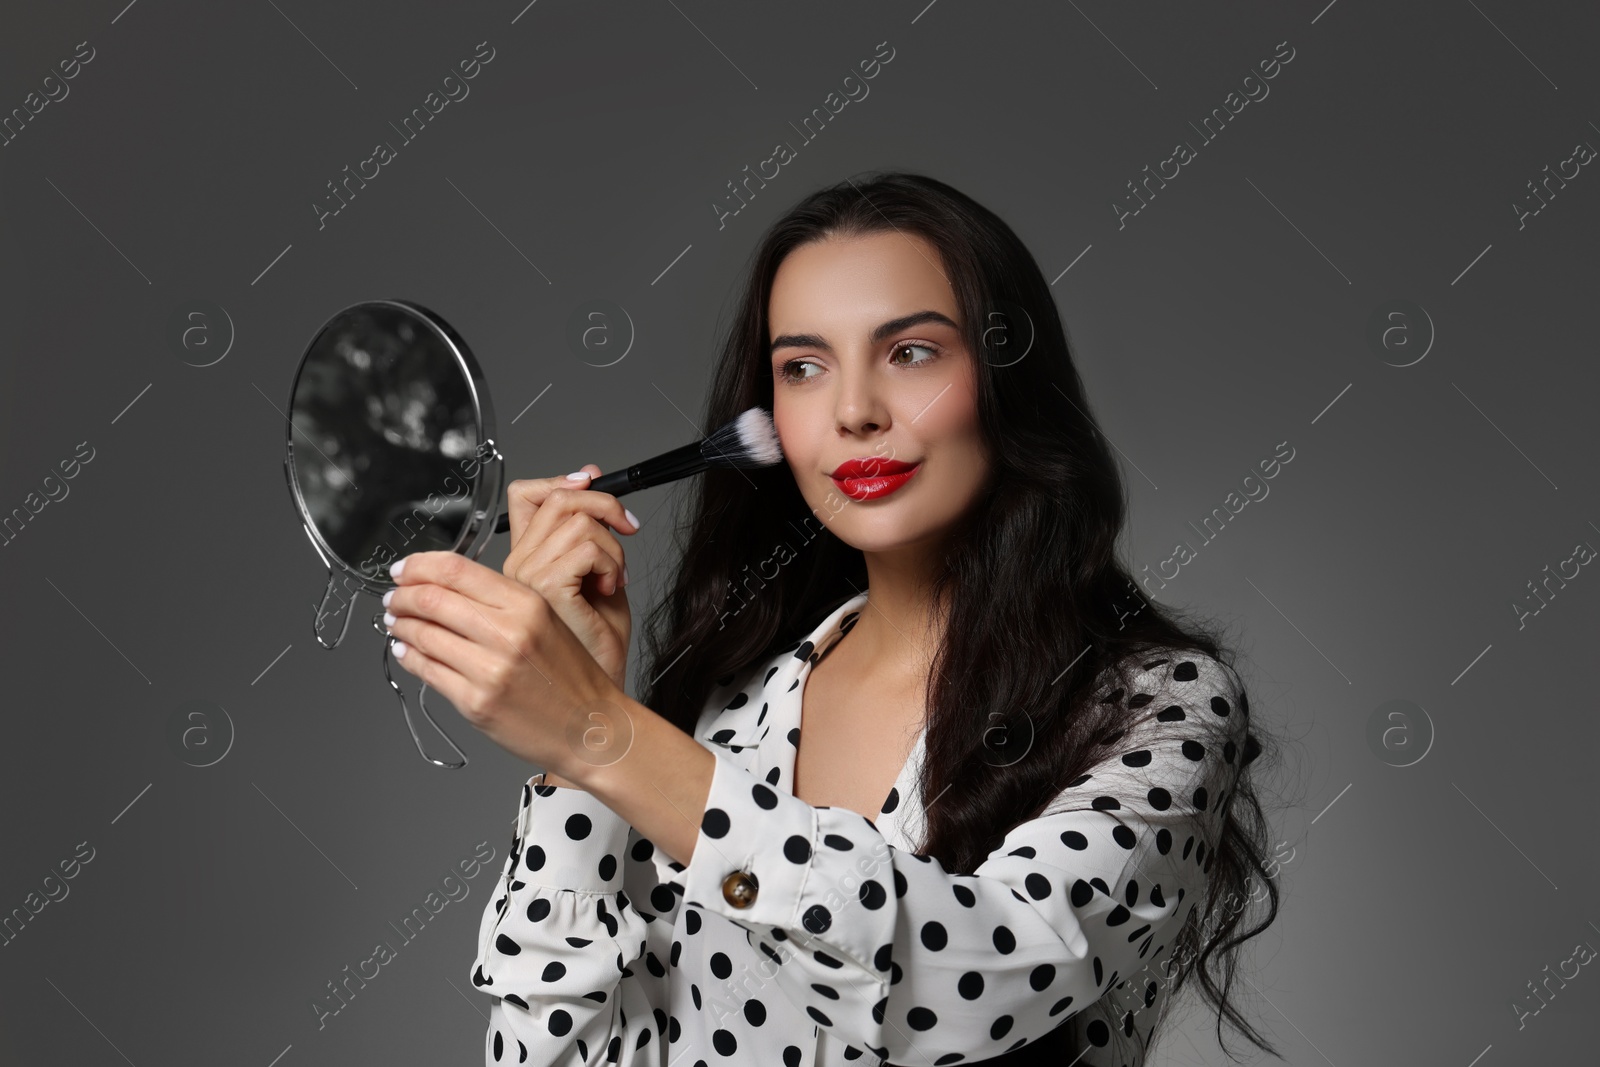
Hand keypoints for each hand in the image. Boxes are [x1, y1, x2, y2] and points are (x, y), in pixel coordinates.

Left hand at [384, 550, 624, 776]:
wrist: (592, 728)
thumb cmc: (572, 678)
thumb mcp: (546, 622)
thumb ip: (500, 603)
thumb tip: (444, 589)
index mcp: (527, 604)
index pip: (455, 570)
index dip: (418, 566)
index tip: (402, 570)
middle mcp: (508, 633)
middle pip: (432, 599)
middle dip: (402, 597)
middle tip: (393, 600)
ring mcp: (491, 670)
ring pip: (424, 635)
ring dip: (401, 627)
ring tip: (397, 625)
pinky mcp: (477, 703)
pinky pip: (428, 672)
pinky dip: (409, 658)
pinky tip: (406, 652)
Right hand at [501, 465, 640, 691]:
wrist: (598, 697)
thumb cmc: (594, 648)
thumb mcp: (598, 576)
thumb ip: (590, 531)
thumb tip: (591, 476)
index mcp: (524, 562)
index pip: (525, 496)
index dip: (561, 480)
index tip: (594, 483)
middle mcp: (516, 567)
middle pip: (554, 497)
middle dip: (603, 504)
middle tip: (627, 530)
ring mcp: (525, 579)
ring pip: (576, 519)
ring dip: (612, 544)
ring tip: (614, 578)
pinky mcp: (545, 591)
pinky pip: (586, 547)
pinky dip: (612, 562)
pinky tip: (609, 590)